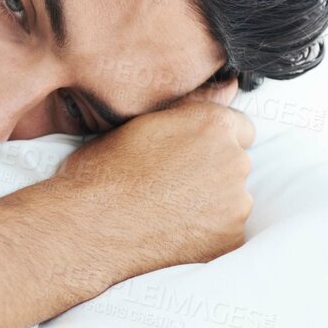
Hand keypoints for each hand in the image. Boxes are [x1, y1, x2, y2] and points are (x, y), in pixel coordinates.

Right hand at [53, 80, 255, 276]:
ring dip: (209, 203)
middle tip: (168, 183)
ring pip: (231, 200)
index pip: (239, 127)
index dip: (211, 140)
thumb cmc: (102, 173)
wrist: (88, 228)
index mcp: (212, 125)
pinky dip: (207, 233)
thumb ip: (190, 108)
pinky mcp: (230, 238)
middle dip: (211, 171)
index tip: (188, 154)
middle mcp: (233, 161)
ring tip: (166, 209)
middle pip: (235, 164)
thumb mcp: (138, 125)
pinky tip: (172, 231)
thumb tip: (228, 88)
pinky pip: (226, 232)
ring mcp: (236, 203)